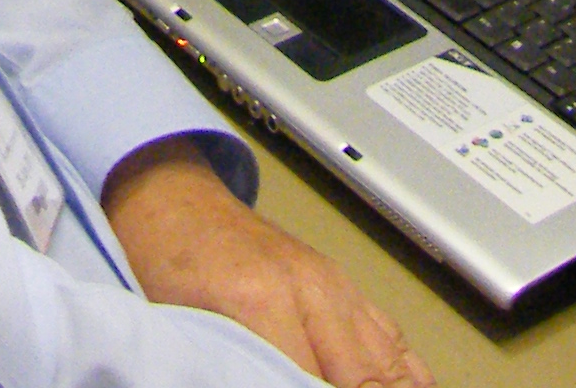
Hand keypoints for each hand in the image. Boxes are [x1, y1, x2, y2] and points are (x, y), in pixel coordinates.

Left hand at [104, 139, 432, 384]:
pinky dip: (404, 373)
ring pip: (392, 361)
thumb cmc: (171, 269)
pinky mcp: (344, 284)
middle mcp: (314, 290)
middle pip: (370, 377)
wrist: (176, 205)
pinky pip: (392, 336)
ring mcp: (336, 284)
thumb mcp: (186, 330)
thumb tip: (270, 384)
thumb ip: (237, 365)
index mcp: (265, 303)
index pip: (318, 385)